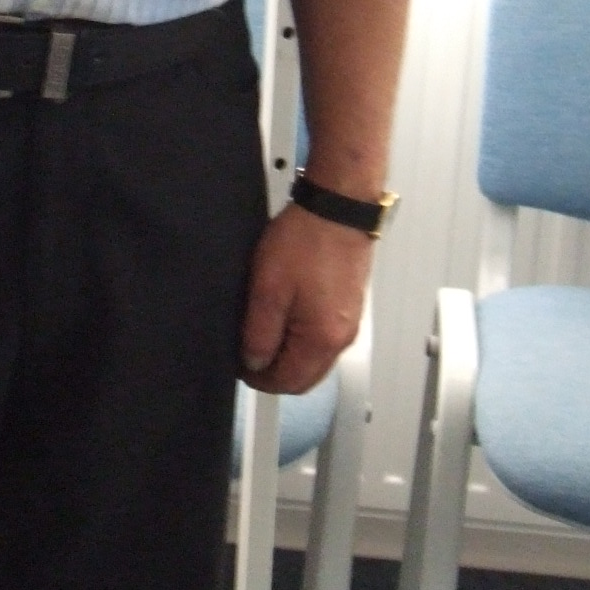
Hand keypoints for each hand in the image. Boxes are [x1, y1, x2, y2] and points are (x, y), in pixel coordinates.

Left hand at [239, 204, 373, 394]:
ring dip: (290, 357)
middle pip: (306, 378)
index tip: (239, 366)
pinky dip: (304, 341)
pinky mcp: (350, 307)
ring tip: (264, 334)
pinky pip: (325, 339)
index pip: (288, 383)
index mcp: (321, 340)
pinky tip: (286, 319)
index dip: (259, 380)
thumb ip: (259, 334)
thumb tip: (254, 364)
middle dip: (276, 374)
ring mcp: (350, 323)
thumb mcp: (267, 290)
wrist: (338, 207)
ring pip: (316, 360)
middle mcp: (341, 339)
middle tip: (249, 355)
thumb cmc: (305, 241)